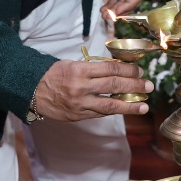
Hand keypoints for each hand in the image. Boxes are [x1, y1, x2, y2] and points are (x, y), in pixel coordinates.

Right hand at [31, 60, 151, 120]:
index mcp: (80, 70)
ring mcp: (80, 104)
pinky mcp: (78, 116)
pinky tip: (125, 110)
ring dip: (129, 106)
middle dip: (134, 86)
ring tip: (144, 106)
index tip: (139, 72)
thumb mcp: (72, 64)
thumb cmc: (53, 74)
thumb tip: (117, 71)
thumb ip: (92, 69)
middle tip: (148, 86)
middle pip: (114, 86)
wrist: (31, 90)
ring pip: (110, 106)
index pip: (110, 69)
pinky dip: (113, 112)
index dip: (127, 71)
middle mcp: (81, 87)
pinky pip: (99, 114)